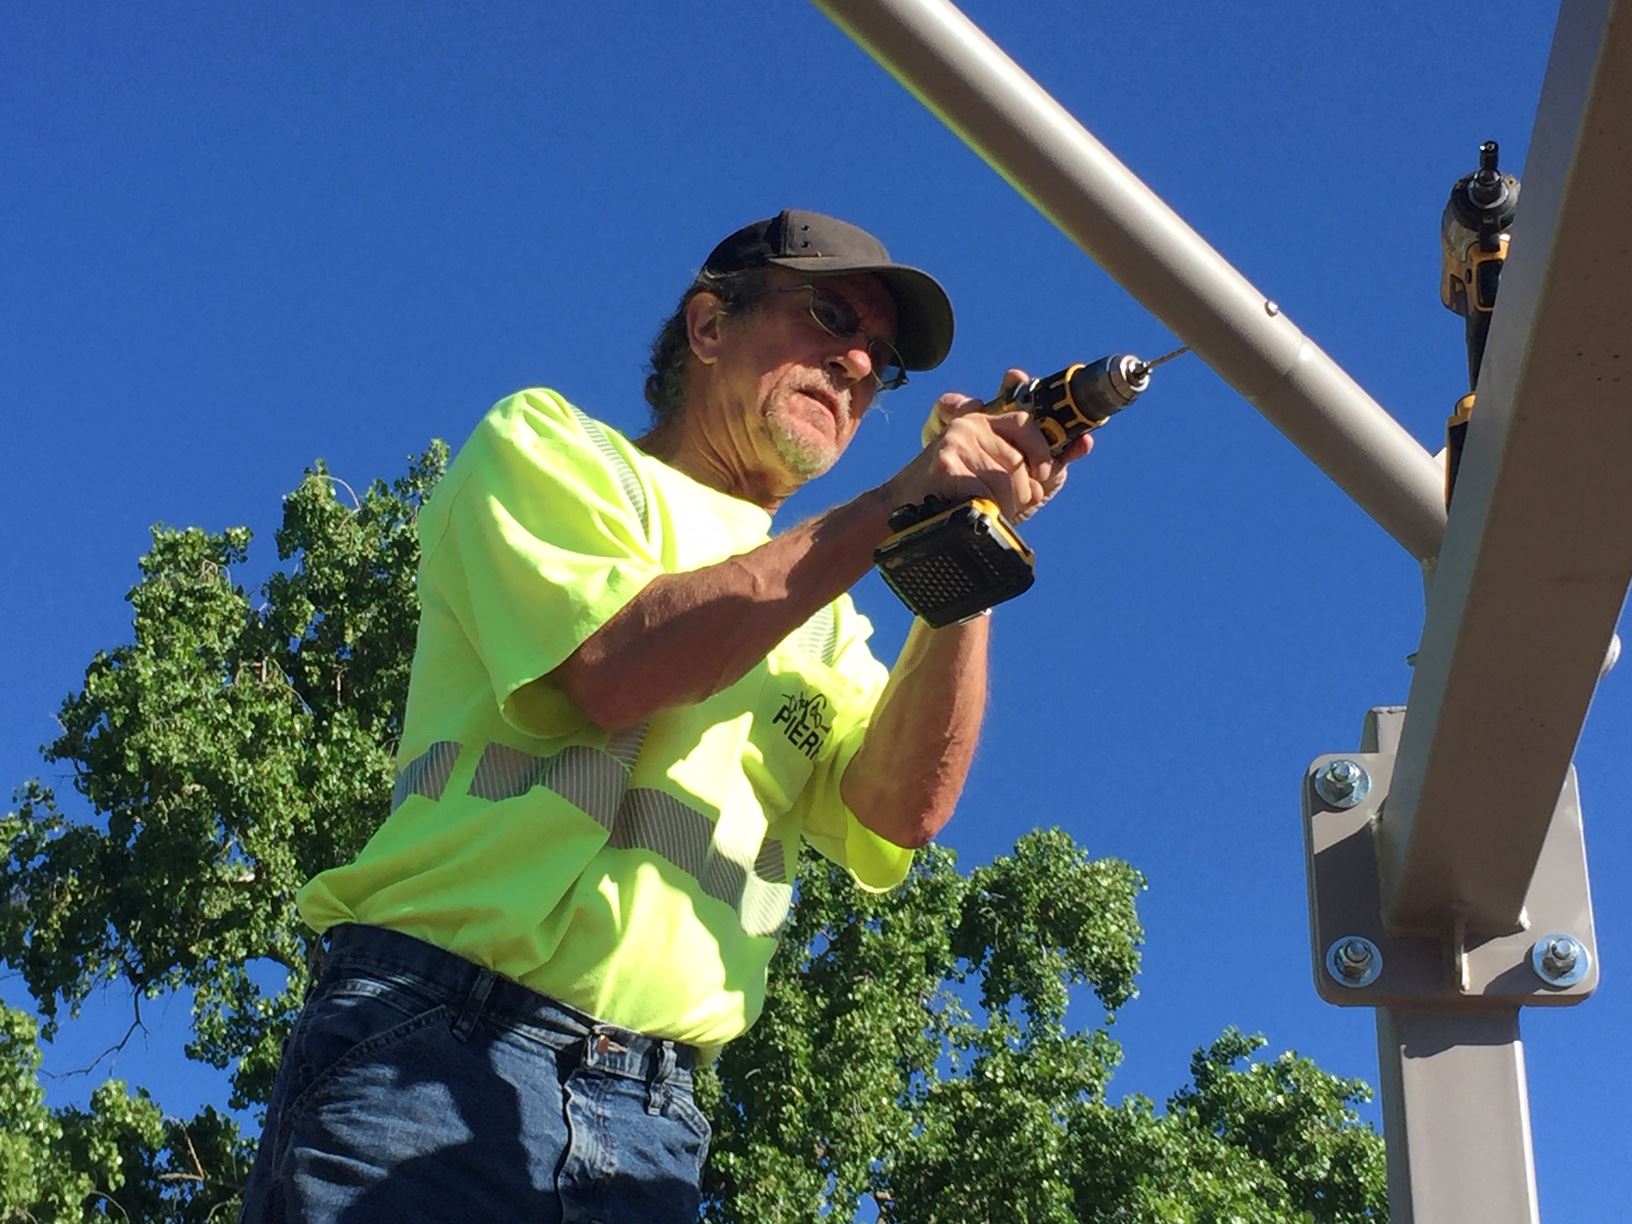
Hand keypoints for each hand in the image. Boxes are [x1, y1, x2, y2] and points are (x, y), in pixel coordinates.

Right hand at [890, 369, 1092, 522]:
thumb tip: (1085, 442)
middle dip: (1022, 492)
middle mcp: (972, 423)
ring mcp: (958, 440)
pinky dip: (986, 511)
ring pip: (1008, 479)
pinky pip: (988, 493)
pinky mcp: (946, 463)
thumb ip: (1045, 460)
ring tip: (987, 510)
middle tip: (1007, 505)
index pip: (1026, 420)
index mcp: (987, 421)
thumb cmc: (963, 498)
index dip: (1042, 447)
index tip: (1043, 470)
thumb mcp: (1008, 478)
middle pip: (1021, 460)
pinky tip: (972, 511)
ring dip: (1004, 505)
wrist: (911, 518)